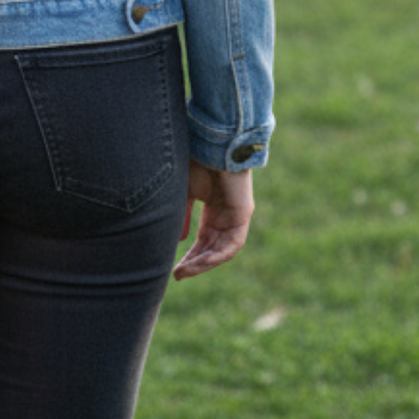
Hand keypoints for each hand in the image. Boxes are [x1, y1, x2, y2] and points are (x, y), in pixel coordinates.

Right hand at [174, 162, 253, 279]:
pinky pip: (234, 244)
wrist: (208, 143)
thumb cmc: (193, 162)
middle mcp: (226, 214)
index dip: (190, 256)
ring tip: (186, 271)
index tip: (175, 270)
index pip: (204, 241)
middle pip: (212, 247)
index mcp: (213, 210)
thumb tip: (178, 240)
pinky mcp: (243, 213)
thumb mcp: (182, 195)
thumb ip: (181, 217)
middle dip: (195, 263)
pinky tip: (202, 262)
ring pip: (223, 249)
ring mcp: (236, 214)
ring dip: (205, 263)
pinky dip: (218, 255)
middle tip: (178, 275)